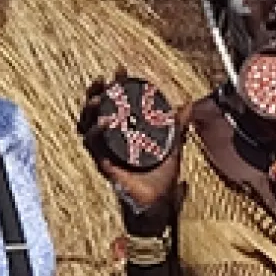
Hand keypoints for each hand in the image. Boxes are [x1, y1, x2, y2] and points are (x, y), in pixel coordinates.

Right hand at [76, 69, 186, 226]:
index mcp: (124, 133)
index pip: (114, 104)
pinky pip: (94, 145)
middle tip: (103, 79)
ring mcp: (105, 151)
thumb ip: (178, 125)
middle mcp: (111, 140)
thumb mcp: (172, 145)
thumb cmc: (161, 177)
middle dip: (96, 92)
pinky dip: (96, 132)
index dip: (115, 86)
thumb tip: (189, 103)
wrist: (158, 203)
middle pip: (95, 111)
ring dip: (90, 109)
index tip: (121, 71)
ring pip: (87, 125)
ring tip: (98, 96)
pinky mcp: (103, 163)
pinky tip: (103, 122)